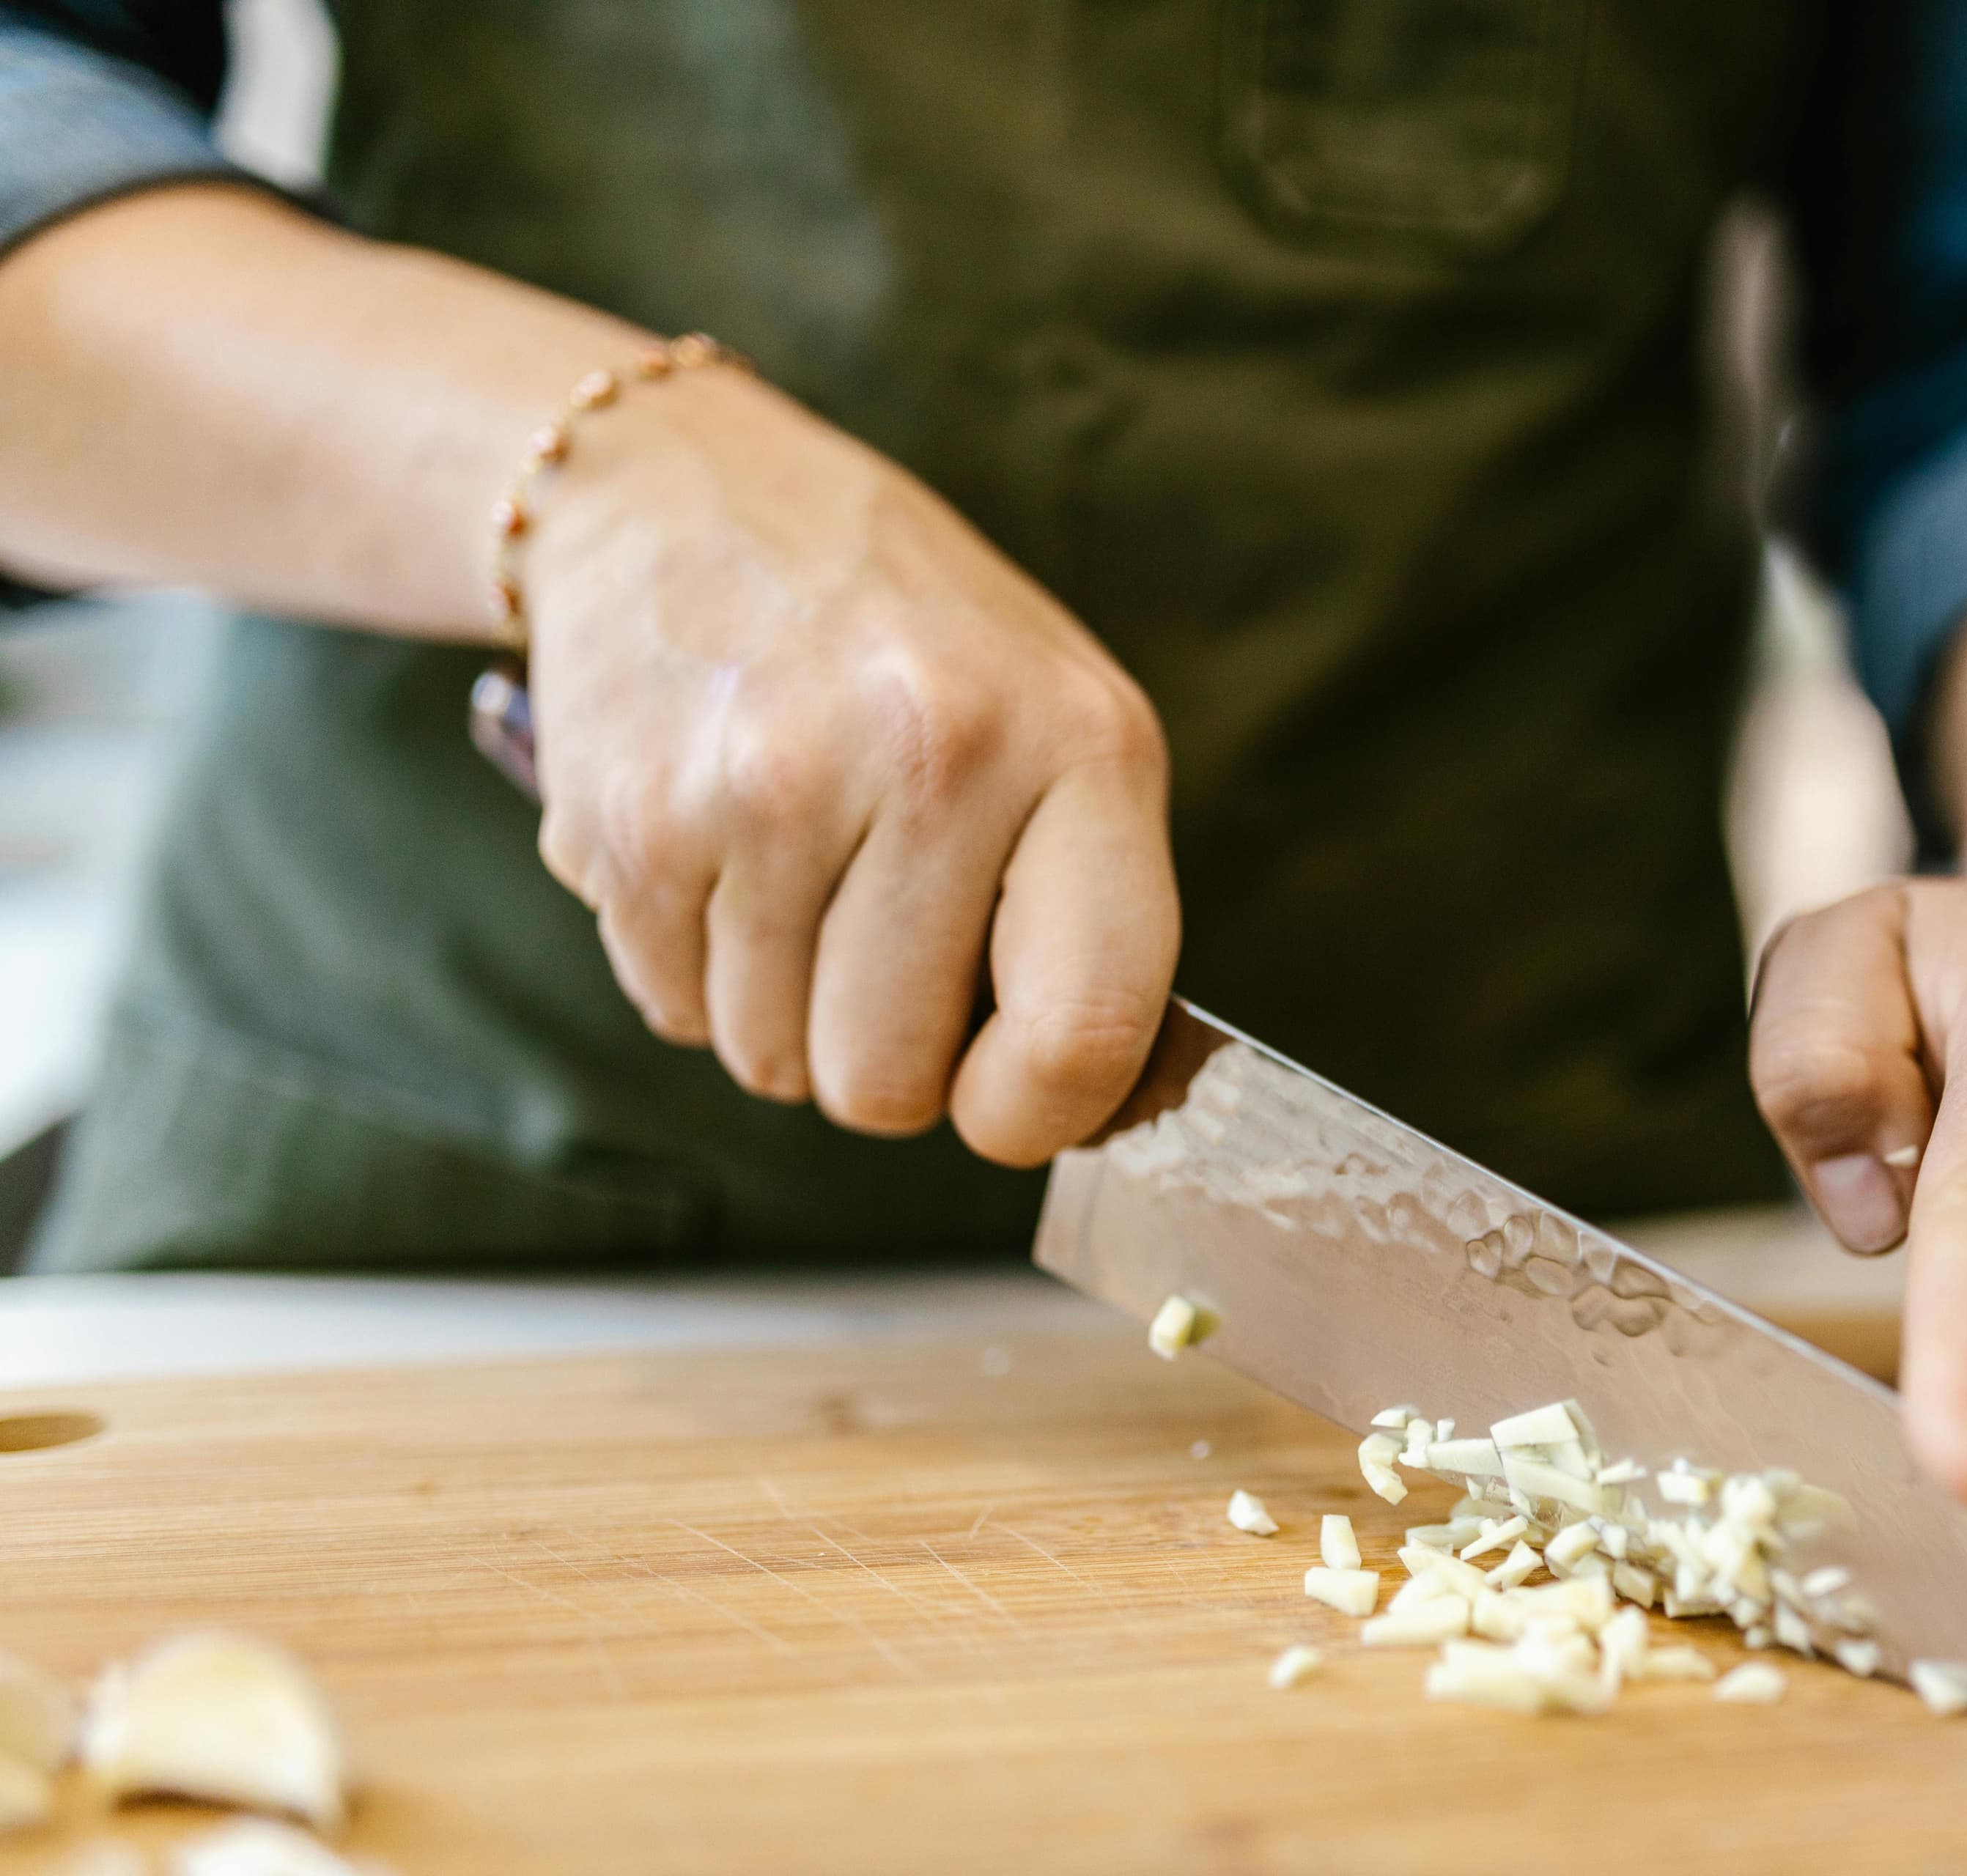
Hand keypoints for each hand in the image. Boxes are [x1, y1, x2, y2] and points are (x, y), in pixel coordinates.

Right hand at [523, 366, 1177, 1158]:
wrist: (681, 491)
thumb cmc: (909, 638)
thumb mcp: (1057, 722)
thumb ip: (1086, 911)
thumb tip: (1064, 1108)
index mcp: (1083, 744)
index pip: (1084, 1029)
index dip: (1036, 1112)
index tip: (1002, 1096)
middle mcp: (932, 756)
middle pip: (889, 1084)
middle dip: (879, 1053)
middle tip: (876, 934)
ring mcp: (768, 787)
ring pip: (769, 1059)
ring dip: (779, 1003)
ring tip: (796, 861)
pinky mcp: (633, 818)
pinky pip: (672, 1008)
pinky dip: (694, 961)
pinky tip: (718, 841)